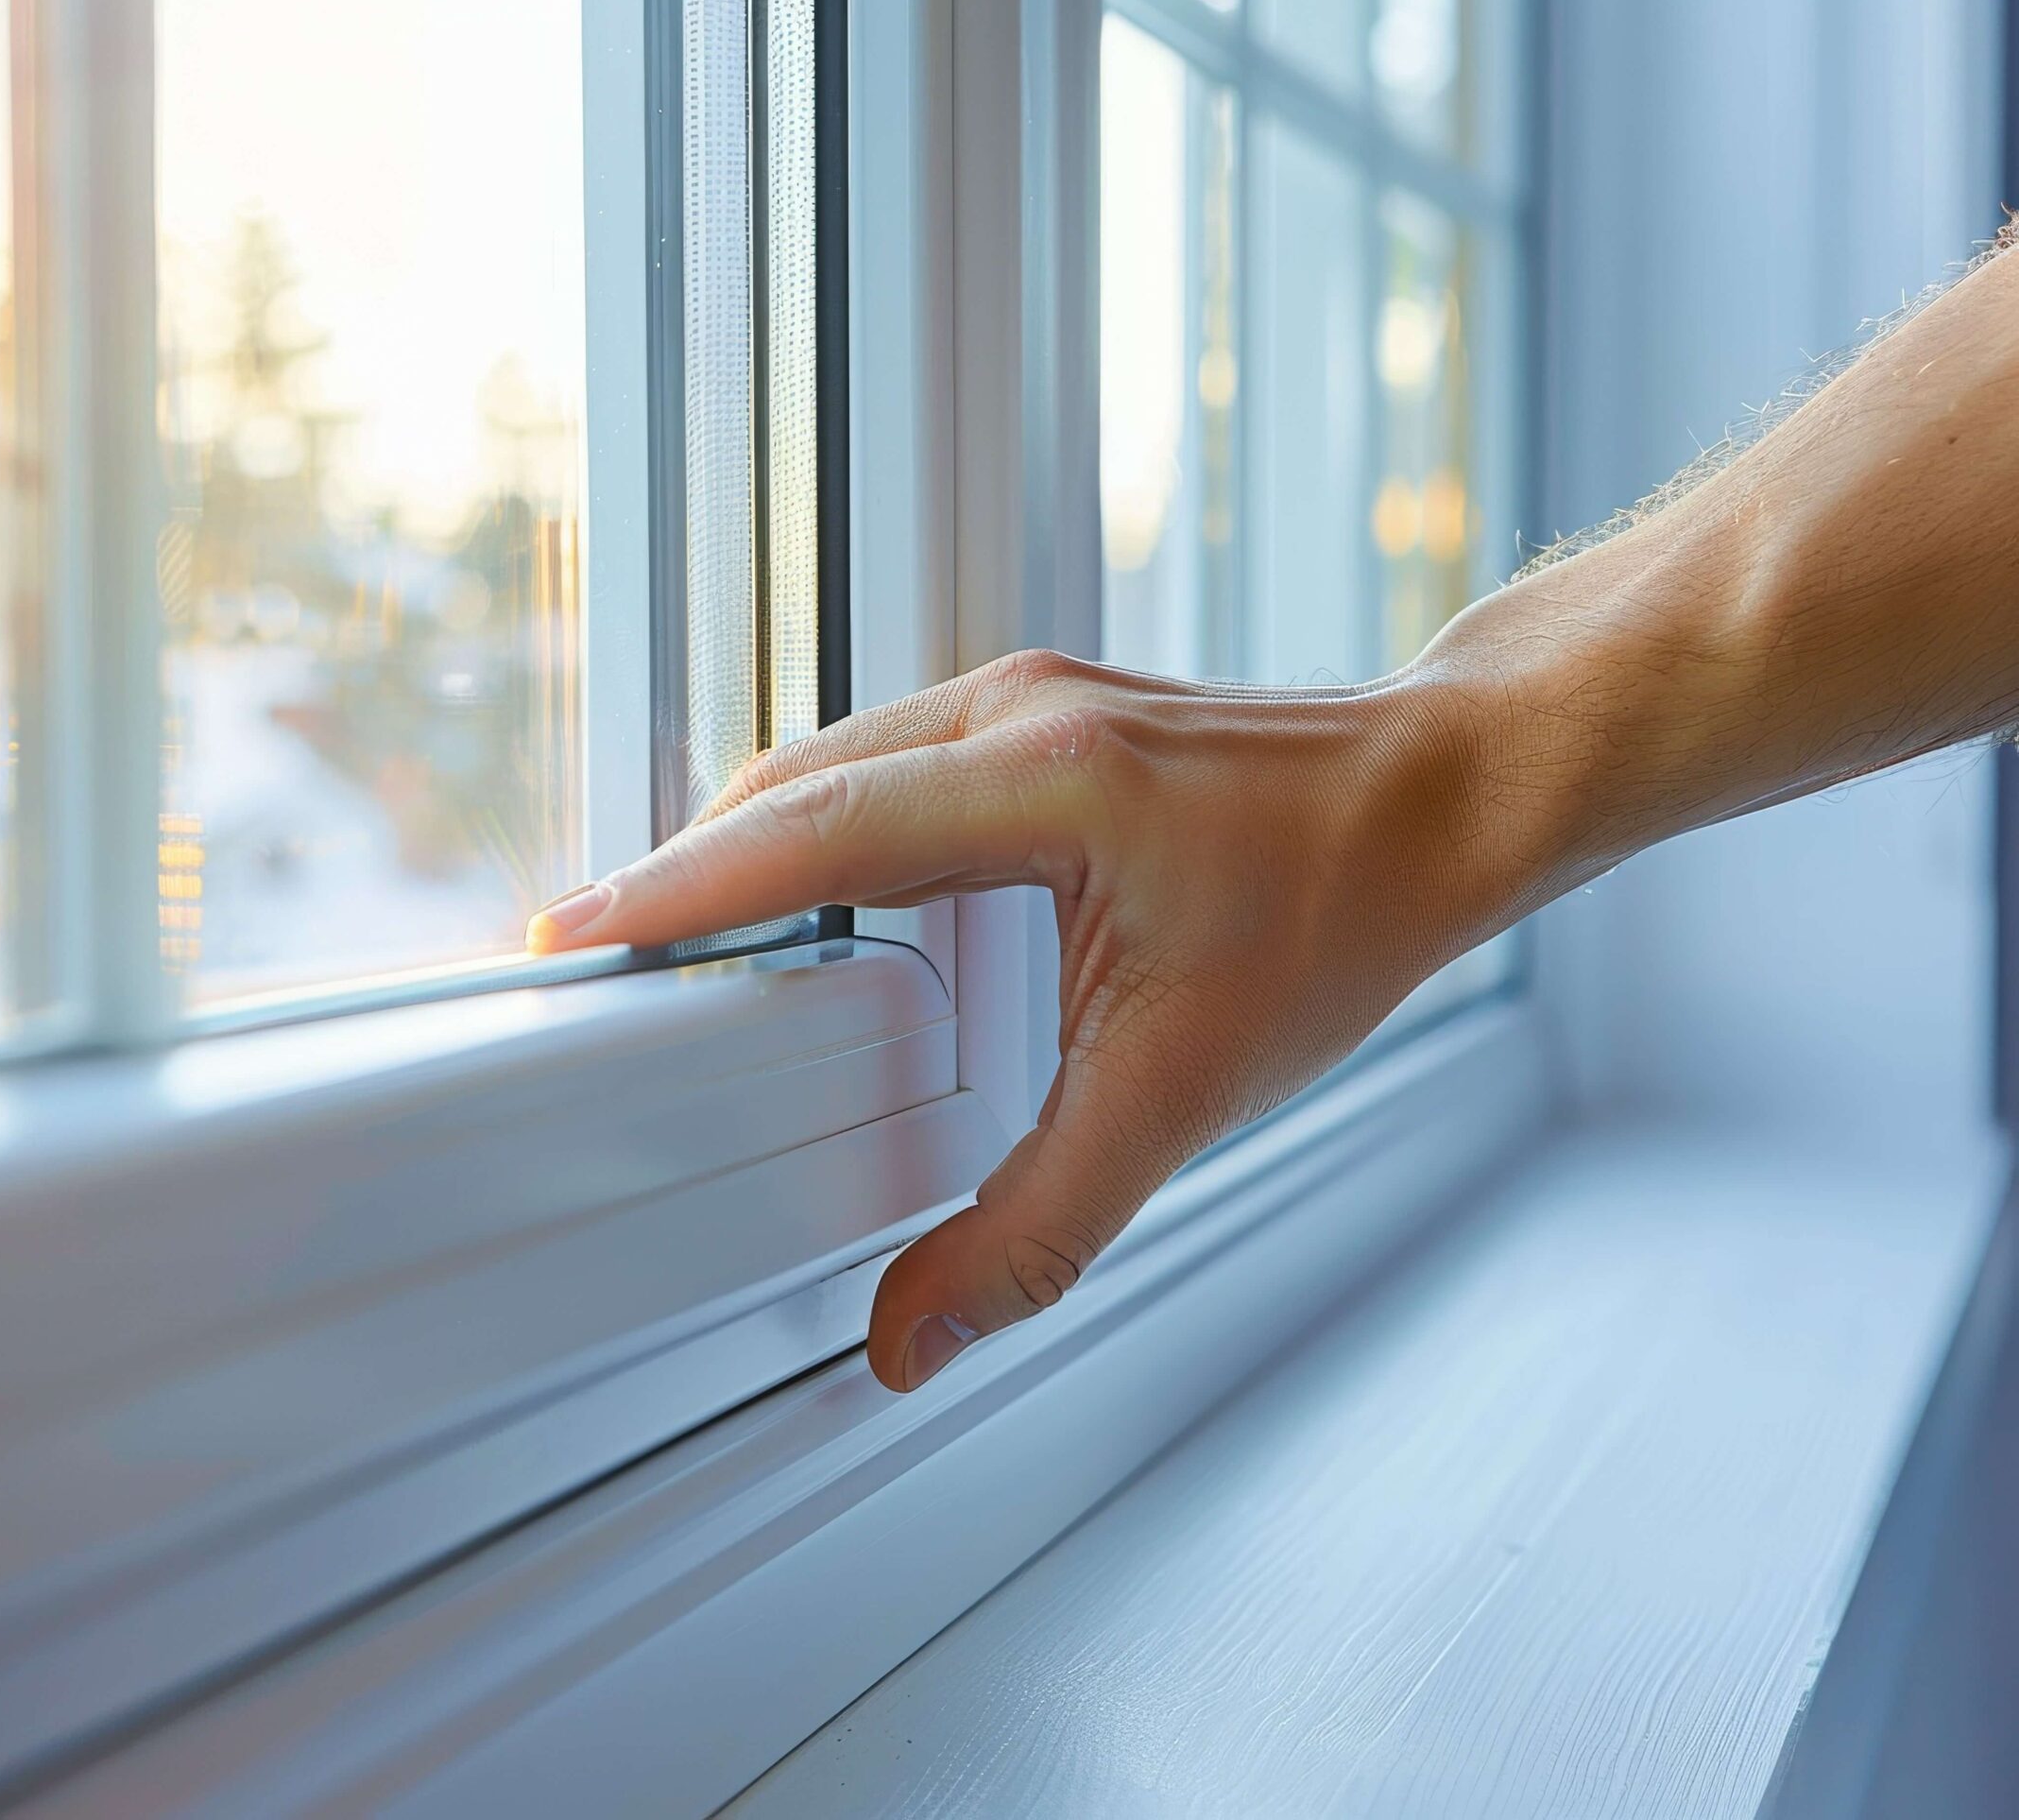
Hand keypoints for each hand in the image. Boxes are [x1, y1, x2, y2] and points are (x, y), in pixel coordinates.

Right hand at [527, 651, 1513, 1390]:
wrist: (1448, 790)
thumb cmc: (1346, 903)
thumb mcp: (1187, 1087)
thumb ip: (1040, 1223)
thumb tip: (918, 1331)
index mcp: (1042, 782)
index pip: (808, 831)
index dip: (678, 889)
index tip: (577, 932)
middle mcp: (1013, 713)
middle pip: (788, 784)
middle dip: (681, 871)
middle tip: (593, 953)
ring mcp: (1022, 694)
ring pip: (825, 760)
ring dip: (742, 843)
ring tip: (669, 932)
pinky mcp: (1034, 706)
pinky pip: (876, 756)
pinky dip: (810, 821)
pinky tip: (794, 884)